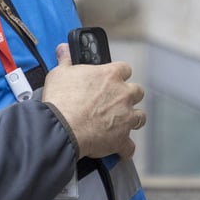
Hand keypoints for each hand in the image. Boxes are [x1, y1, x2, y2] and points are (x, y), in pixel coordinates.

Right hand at [42, 43, 146, 159]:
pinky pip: (129, 146)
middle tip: (116, 101)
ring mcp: (125, 117)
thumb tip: (64, 49)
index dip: (119, 74)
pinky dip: (125, 148)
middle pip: (137, 92)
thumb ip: (66, 60)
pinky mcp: (121, 139)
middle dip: (129, 96)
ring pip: (140, 117)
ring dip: (132, 119)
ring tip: (121, 123)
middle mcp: (123, 94)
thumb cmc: (61, 100)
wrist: (62, 128)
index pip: (125, 69)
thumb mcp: (59, 73)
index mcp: (110, 75)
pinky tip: (118, 150)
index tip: (112, 78)